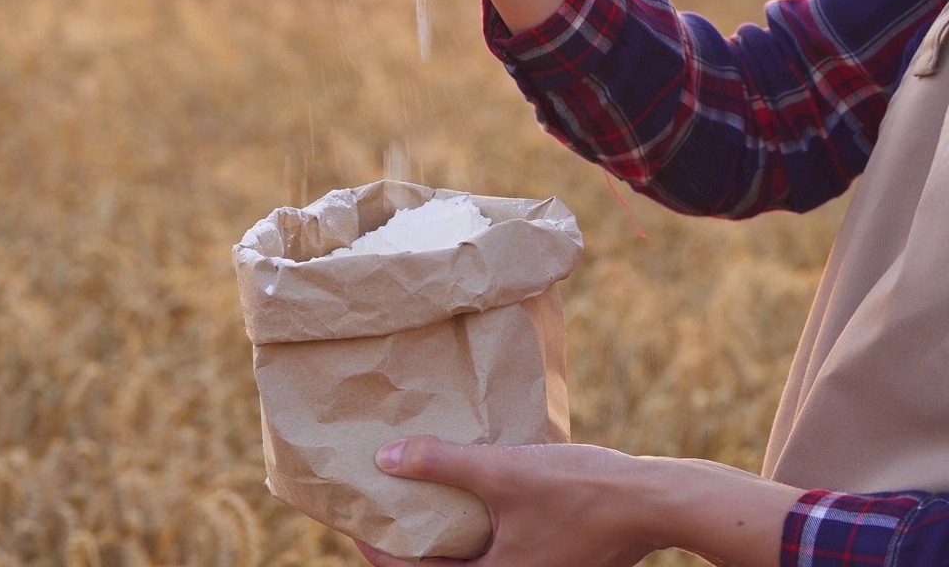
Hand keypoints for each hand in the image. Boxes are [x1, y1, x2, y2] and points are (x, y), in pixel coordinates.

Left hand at [354, 436, 802, 566]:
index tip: (359, 529)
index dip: (384, 553)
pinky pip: (506, 550)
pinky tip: (481, 495)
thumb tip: (386, 458)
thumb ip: (442, 464)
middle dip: (416, 547)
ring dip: (452, 537)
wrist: (655, 500)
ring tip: (428, 501)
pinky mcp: (560, 559)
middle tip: (388, 515)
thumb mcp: (502, 471)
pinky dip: (484, 530)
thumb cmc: (580, 491)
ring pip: (480, 561)